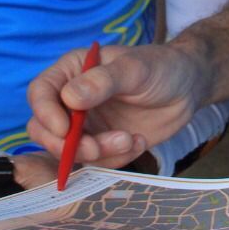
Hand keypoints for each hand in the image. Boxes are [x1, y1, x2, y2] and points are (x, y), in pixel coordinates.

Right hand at [26, 43, 207, 169]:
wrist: (188, 88)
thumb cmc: (161, 67)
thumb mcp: (135, 69)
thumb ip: (103, 81)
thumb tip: (70, 97)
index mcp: (73, 71)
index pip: (40, 92)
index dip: (45, 113)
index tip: (65, 130)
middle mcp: (72, 99)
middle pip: (44, 129)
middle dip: (67, 145)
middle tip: (96, 148)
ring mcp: (86, 124)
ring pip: (69, 151)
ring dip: (98, 153)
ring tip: (130, 140)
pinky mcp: (102, 144)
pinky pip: (96, 161)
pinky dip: (115, 159)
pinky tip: (138, 142)